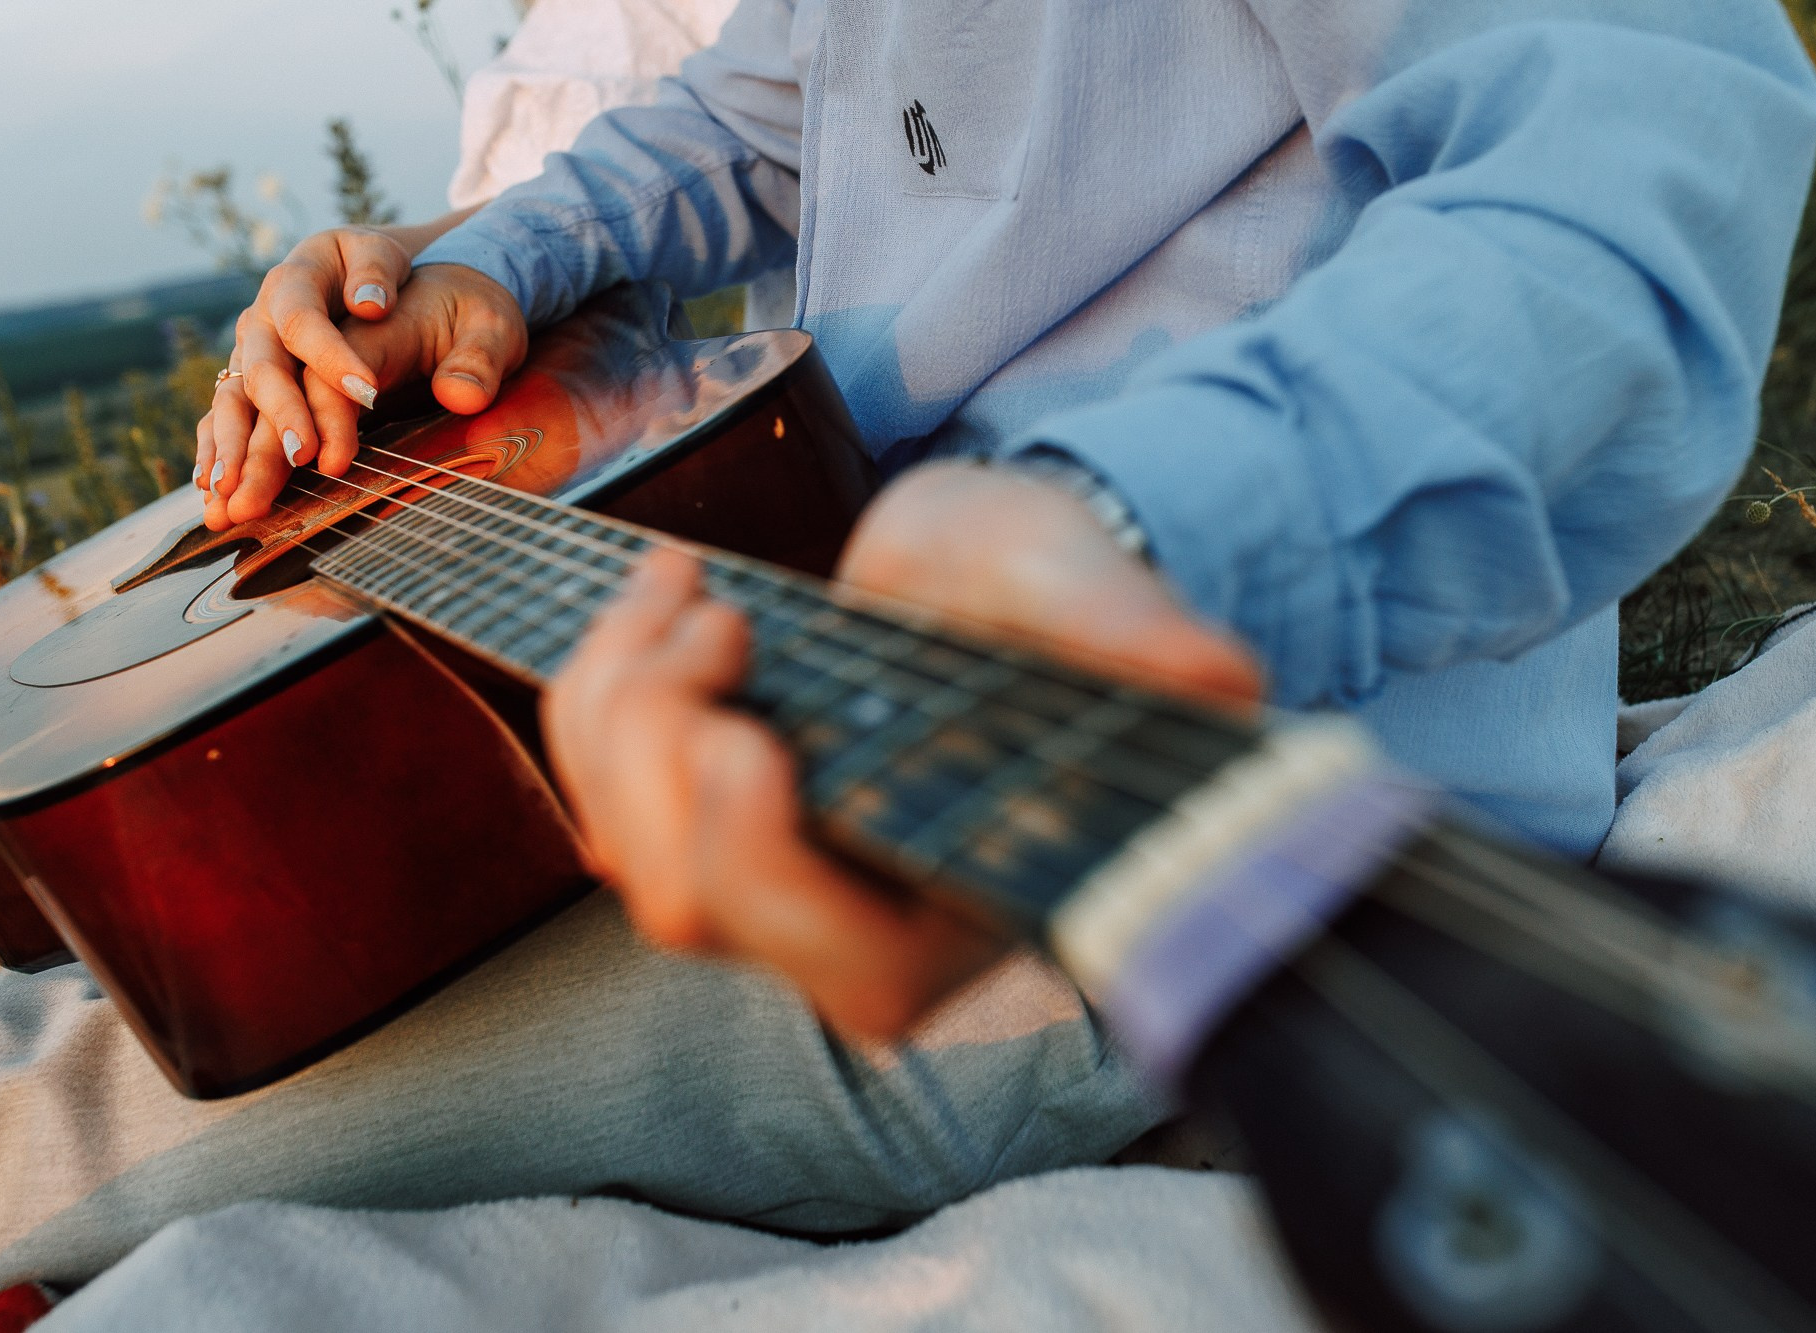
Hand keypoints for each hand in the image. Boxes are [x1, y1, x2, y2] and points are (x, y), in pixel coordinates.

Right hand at [200, 263, 527, 529]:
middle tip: (305, 456)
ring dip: (236, 447)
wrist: (389, 287)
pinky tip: (217, 494)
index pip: (305, 316)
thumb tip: (371, 306)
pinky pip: (229, 421)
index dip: (330, 356)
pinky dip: (219, 455)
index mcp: (304, 273)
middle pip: (263, 363)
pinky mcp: (255, 384)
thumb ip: (390, 277)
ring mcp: (256, 351)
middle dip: (281, 412)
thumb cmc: (406, 278)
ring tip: (237, 492)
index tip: (369, 395)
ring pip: (235, 398)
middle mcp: (267, 312)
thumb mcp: (406, 263)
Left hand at [541, 462, 1261, 1039]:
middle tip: (724, 618)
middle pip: (694, 906)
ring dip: (617, 700)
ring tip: (686, 584)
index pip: (851, 972)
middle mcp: (855, 923)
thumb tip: (1220, 675)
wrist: (982, 567)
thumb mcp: (1085, 594)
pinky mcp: (702, 814)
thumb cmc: (1047, 595)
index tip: (749, 735)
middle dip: (662, 753)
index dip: (769, 873)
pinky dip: (595, 678)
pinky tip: (661, 590)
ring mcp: (769, 874)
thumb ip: (1134, 635)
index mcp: (966, 909)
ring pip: (623, 848)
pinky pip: (597, 788)